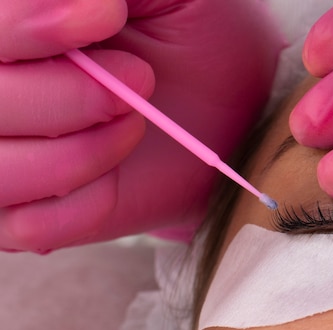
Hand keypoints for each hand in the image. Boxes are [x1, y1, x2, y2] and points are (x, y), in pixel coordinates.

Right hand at [0, 0, 281, 251]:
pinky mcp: (33, 216)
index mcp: (16, 32)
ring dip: (78, 153)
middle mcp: (2, 94)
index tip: (108, 15)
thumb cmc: (198, 43)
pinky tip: (117, 177)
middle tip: (139, 79)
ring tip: (133, 124)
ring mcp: (9, 158)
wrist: (231, 116)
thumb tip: (62, 4)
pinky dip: (85, 203)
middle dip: (68, 96)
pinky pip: (31, 225)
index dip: (27, 27)